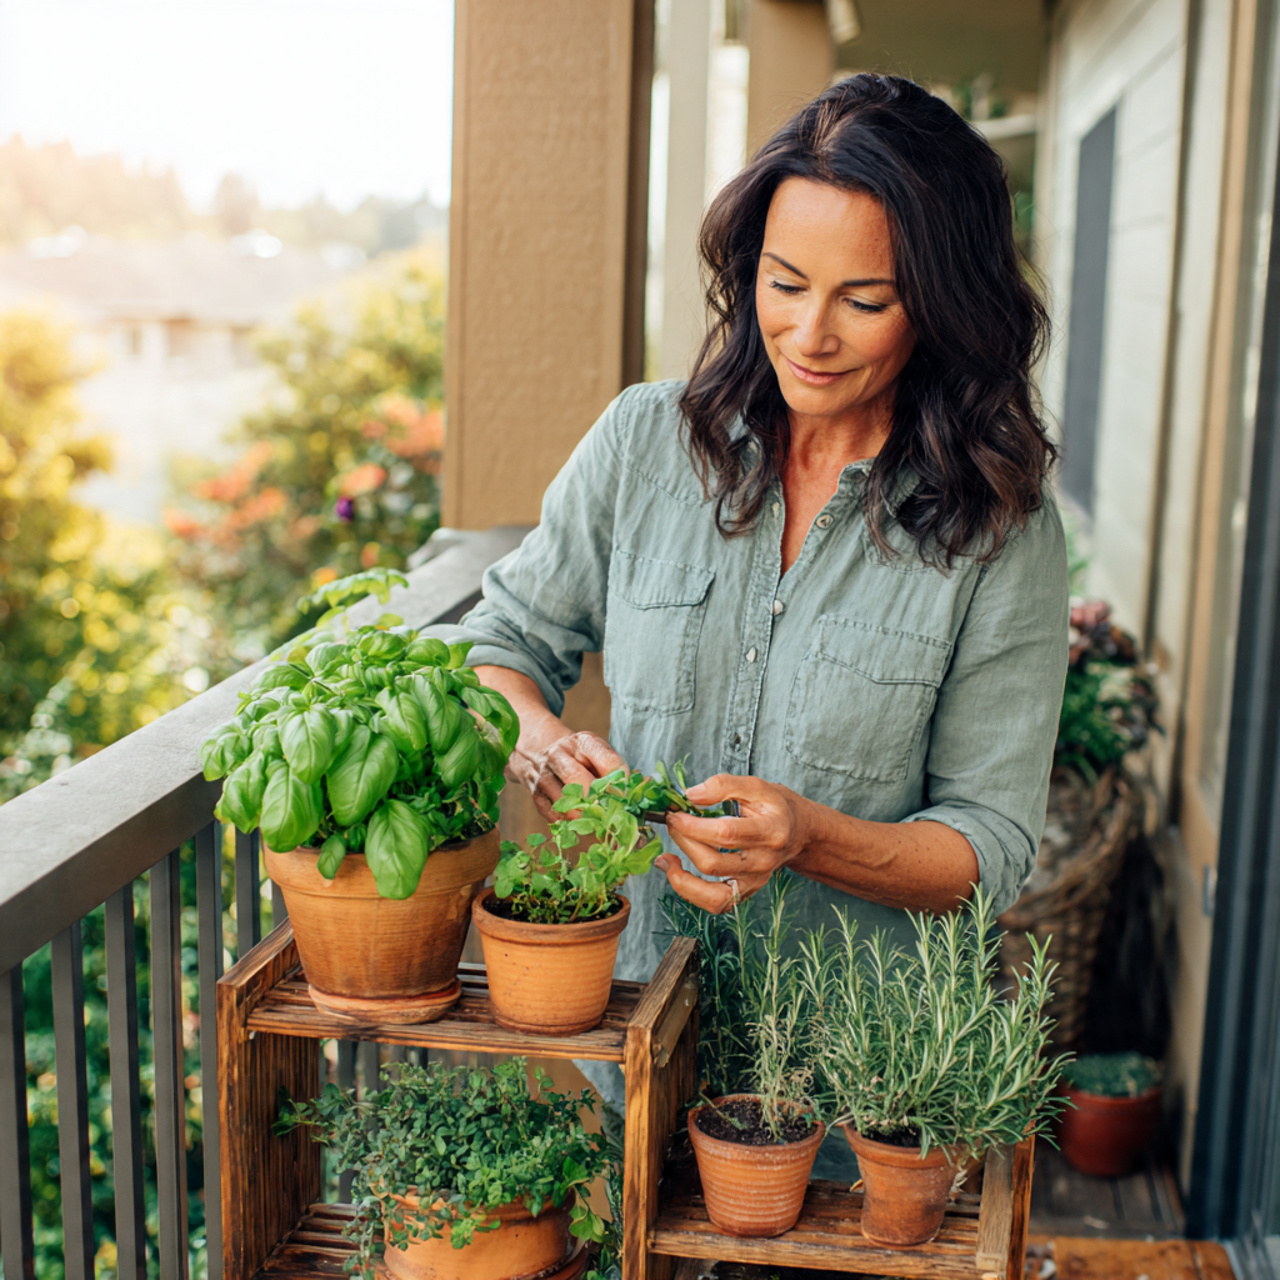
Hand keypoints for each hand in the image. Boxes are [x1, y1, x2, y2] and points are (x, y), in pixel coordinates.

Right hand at [510, 730, 626, 821]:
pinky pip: (554, 814)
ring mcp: (543, 774)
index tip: (625, 797)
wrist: (539, 750)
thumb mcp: (597, 753)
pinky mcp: (535, 794)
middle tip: (610, 814)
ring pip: (566, 802)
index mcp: (583, 742)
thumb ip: (614, 771)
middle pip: (580, 781)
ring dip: (584, 816)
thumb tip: (631, 794)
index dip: (621, 784)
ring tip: (597, 822)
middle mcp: (560, 754)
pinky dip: (569, 822)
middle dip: (599, 802)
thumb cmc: (578, 756)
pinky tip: (579, 822)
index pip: (609, 763)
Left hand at [655, 773, 811, 913]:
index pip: (727, 833)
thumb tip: (691, 794)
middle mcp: (763, 862)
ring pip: (712, 893)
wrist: (799, 833)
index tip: (675, 814)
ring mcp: (755, 881)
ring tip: (664, 858)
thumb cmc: (777, 808)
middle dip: (683, 842)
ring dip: (681, 877)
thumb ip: (724, 785)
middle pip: (713, 863)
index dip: (694, 825)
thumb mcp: (757, 786)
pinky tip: (677, 873)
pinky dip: (690, 893)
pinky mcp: (746, 892)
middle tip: (671, 822)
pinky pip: (715, 904)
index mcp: (770, 831)